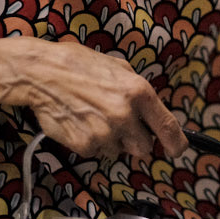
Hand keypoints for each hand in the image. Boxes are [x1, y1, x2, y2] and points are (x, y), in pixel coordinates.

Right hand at [4, 38, 187, 160]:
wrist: (41, 73)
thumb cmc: (80, 65)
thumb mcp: (119, 68)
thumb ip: (139, 92)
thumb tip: (152, 114)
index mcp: (139, 93)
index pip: (168, 127)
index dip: (176, 144)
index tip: (177, 150)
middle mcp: (125, 115)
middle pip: (143, 148)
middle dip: (135, 140)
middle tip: (119, 125)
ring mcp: (104, 132)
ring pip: (117, 151)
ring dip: (110, 141)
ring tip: (93, 117)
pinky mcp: (84, 145)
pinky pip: (95, 153)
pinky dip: (90, 143)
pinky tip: (80, 122)